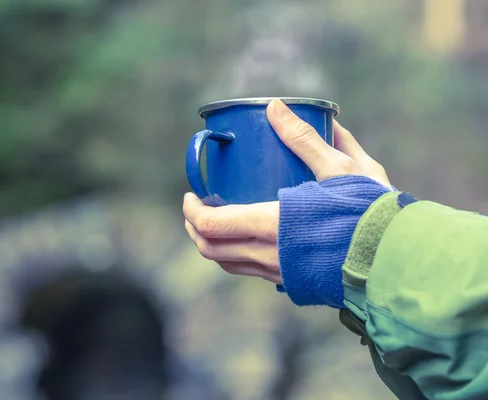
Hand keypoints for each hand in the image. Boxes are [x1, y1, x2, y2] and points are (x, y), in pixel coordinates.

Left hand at [183, 99, 391, 282]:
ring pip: (227, 263)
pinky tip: (245, 236)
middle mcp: (268, 255)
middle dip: (194, 227)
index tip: (191, 194)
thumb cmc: (371, 211)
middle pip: (210, 249)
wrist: (398, 258)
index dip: (190, 210)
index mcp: (272, 225)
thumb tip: (274, 107)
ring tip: (217, 219)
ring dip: (211, 242)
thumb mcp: (339, 168)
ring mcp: (278, 273)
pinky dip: (233, 254)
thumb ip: (304, 138)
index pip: (211, 225)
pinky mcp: (291, 281)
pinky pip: (247, 271)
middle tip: (197, 206)